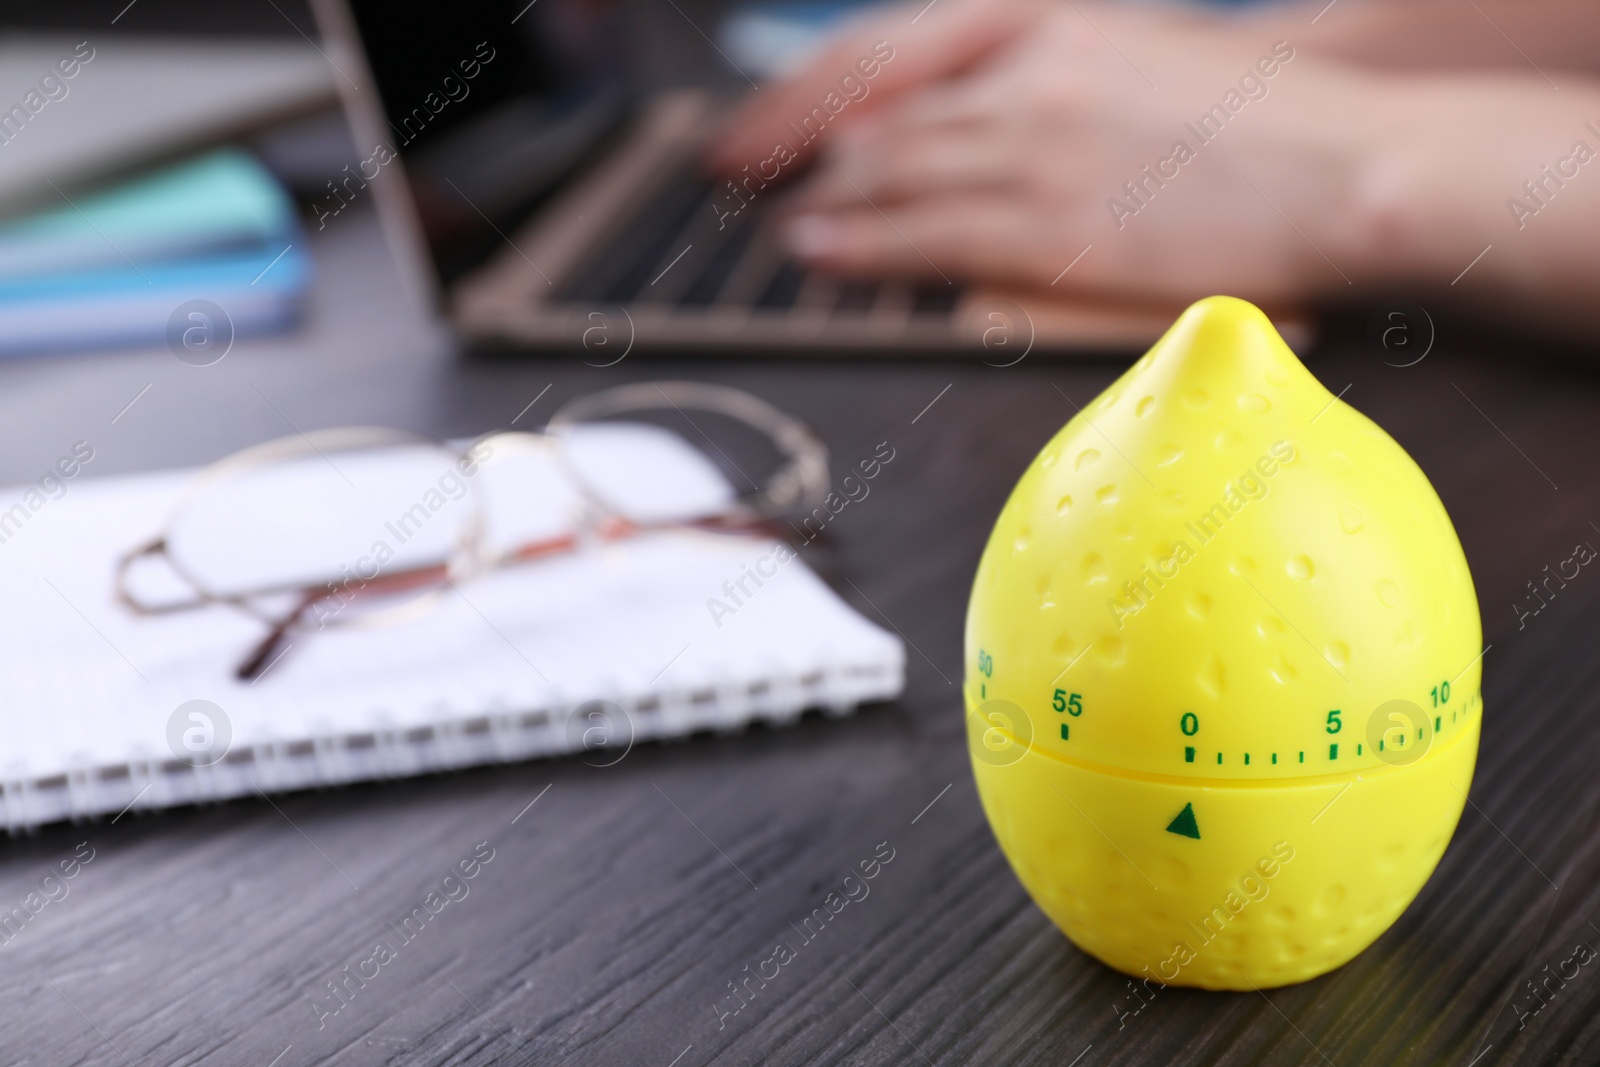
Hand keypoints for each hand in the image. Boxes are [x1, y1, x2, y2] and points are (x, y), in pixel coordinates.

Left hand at [761, 5, 1409, 301]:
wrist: (1350, 167)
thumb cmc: (1259, 129)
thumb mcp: (1137, 66)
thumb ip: (1043, 87)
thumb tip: (965, 123)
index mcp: (1047, 27)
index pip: (888, 53)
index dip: (806, 92)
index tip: (753, 123)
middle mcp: (1026, 78)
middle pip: (876, 116)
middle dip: (795, 150)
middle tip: (740, 178)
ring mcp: (1035, 151)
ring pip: (889, 172)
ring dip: (821, 202)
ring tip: (776, 229)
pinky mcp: (1050, 228)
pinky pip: (924, 233)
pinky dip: (858, 243)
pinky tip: (815, 251)